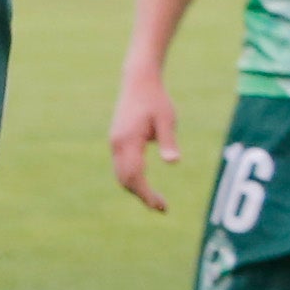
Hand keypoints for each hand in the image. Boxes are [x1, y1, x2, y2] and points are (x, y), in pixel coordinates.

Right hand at [106, 69, 177, 210]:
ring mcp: (115, 144)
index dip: (146, 193)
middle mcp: (117, 145)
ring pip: (120, 175)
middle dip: (142, 196)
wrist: (138, 82)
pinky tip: (146, 183)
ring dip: (136, 189)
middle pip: (124, 180)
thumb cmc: (156, 99)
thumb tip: (174, 162)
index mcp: (129, 141)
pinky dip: (132, 179)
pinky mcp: (117, 142)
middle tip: (162, 207)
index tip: (160, 206)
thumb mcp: (167, 119)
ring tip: (156, 199)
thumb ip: (168, 141)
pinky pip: (121, 167)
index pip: (135, 175)